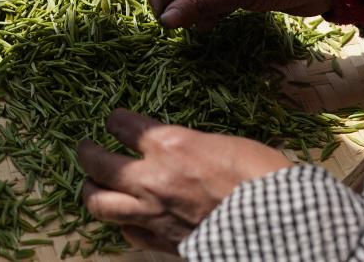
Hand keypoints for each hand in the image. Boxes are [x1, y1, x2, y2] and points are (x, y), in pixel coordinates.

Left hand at [78, 109, 290, 252]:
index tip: (116, 121)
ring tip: (92, 184)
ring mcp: (152, 214)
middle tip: (86, 149)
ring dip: (90, 191)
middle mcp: (151, 178)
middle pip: (96, 164)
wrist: (277, 224)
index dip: (116, 121)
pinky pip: (127, 233)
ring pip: (98, 203)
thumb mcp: (221, 142)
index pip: (120, 125)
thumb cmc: (260, 175)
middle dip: (86, 153)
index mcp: (169, 144)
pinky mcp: (162, 243)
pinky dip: (124, 224)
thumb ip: (187, 145)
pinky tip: (128, 219)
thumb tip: (172, 148)